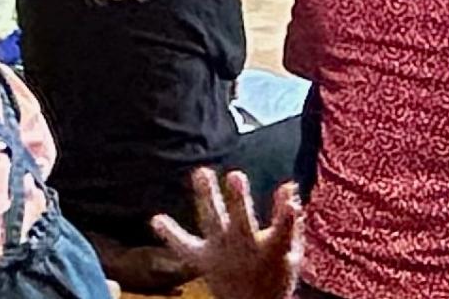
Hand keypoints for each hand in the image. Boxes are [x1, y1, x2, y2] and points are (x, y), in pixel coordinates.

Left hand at [152, 169, 302, 298]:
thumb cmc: (275, 276)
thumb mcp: (292, 252)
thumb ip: (289, 221)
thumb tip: (288, 187)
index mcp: (273, 250)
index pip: (283, 228)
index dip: (286, 210)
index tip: (287, 189)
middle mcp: (246, 250)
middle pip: (242, 222)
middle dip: (239, 199)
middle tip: (236, 175)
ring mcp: (222, 254)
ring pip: (214, 221)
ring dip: (208, 196)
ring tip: (202, 173)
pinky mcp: (205, 260)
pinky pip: (185, 247)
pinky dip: (171, 234)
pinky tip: (156, 220)